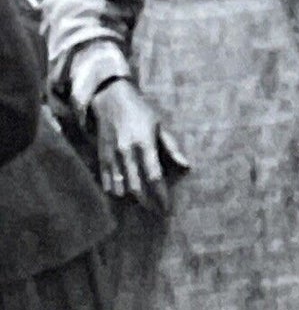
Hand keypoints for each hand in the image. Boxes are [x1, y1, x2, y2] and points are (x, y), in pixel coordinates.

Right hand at [92, 79, 188, 209]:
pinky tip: (123, 195)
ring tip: (142, 204)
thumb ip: (172, 147)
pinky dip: (114, 191)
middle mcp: (127, 152)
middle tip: (156, 210)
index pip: (154, 176)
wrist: (111, 99)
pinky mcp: (100, 155)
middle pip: (136, 186)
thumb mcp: (160, 125)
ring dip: (131, 199)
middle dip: (148, 202)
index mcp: (145, 144)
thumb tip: (187, 166)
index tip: (167, 208)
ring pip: (120, 187)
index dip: (161, 195)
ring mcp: (112, 155)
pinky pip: (105, 180)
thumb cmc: (141, 111)